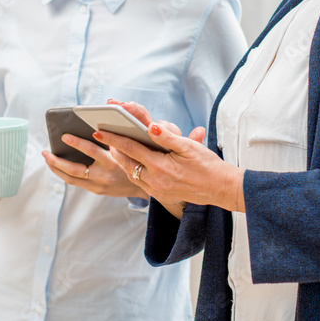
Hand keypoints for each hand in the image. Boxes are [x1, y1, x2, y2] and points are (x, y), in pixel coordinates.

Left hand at [42, 130, 148, 198]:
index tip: (64, 136)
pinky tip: (59, 166)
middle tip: (45, 152)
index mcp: (111, 162)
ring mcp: (98, 186)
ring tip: (48, 158)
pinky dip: (65, 174)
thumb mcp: (125, 149)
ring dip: (57, 169)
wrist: (143, 186)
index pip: (90, 151)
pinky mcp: (96, 191)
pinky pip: (77, 182)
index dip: (76, 142)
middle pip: (73, 170)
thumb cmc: (134, 161)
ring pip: (71, 179)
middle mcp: (103, 176)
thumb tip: (92, 127)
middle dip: (56, 161)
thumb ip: (110, 139)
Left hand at [97, 104, 244, 217]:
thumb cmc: (207, 165)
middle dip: (113, 148)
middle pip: (126, 162)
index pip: (131, 148)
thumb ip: (167, 137)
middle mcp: (154, 181)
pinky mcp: (159, 194)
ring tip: (113, 146)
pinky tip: (131, 162)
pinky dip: (132, 169)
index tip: (99, 130)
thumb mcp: (189, 147)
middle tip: (101, 136)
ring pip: (131, 173)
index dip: (113, 138)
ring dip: (121, 159)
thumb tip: (151, 126)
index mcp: (160, 166)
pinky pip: (139, 181)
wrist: (220, 189)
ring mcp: (156, 190)